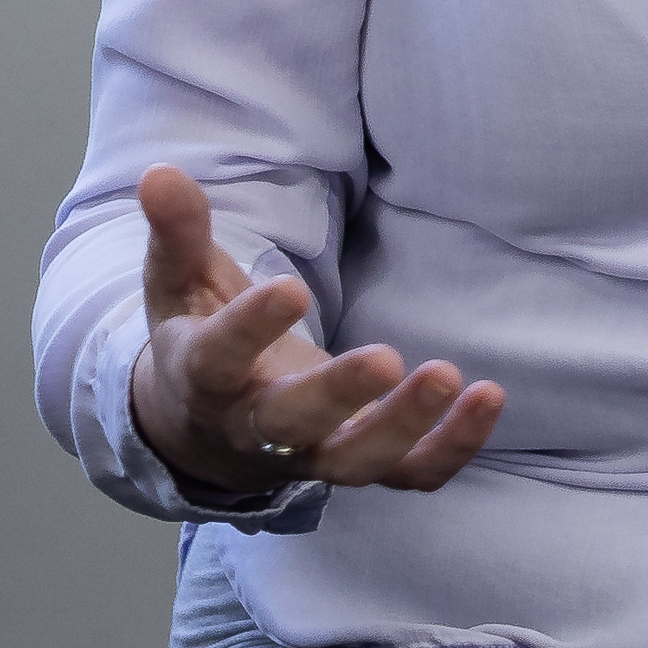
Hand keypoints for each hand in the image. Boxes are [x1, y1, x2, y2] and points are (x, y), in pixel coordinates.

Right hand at [125, 162, 505, 500]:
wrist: (203, 430)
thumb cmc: (199, 337)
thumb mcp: (180, 283)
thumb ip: (178, 232)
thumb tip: (160, 172)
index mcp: (205, 378)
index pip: (220, 360)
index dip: (252, 328)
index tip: (291, 287)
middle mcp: (255, 429)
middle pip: (292, 427)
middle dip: (339, 396)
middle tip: (388, 357)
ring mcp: (309, 454)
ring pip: (355, 462)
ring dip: (406, 427)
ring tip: (451, 376)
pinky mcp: (357, 462)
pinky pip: (408, 475)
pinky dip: (451, 448)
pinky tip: (488, 398)